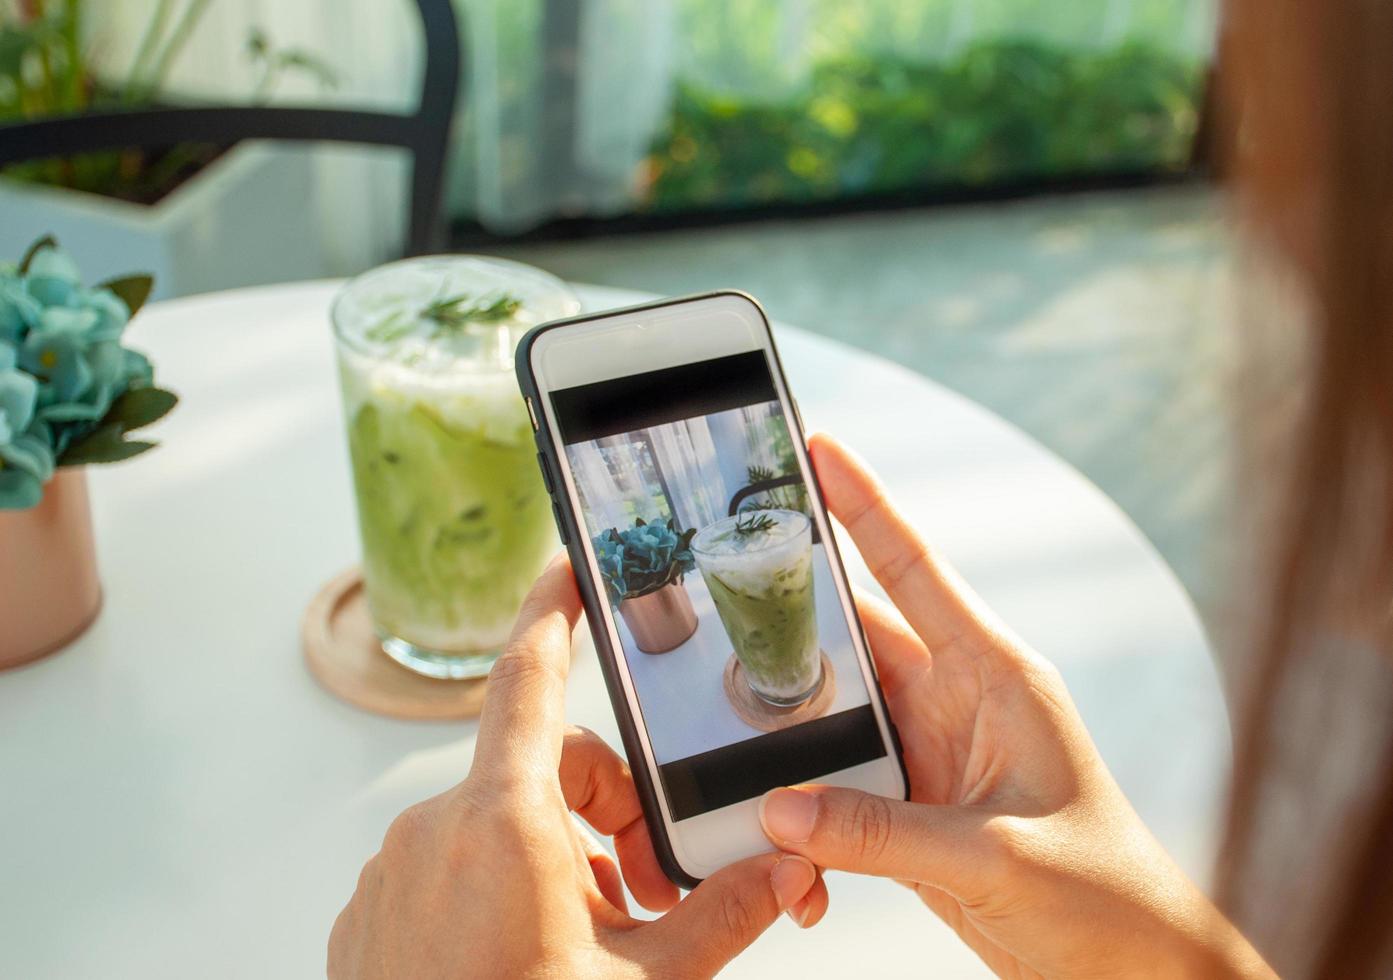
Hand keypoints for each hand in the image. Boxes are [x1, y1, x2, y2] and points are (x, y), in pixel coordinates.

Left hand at [329, 556, 828, 979]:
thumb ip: (723, 915)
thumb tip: (789, 869)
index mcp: (505, 823)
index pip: (531, 676)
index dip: (554, 611)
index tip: (570, 566)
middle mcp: (436, 832)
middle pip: (539, 767)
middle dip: (607, 809)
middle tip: (652, 888)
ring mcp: (392, 877)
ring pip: (495, 825)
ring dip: (558, 857)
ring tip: (598, 938)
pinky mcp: (370, 920)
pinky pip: (446, 868)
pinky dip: (499, 887)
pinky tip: (532, 956)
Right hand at [757, 434, 1272, 979]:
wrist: (1126, 965)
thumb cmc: (1100, 891)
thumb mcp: (991, 855)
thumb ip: (880, 832)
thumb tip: (780, 810)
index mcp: (994, 676)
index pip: (914, 572)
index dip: (863, 506)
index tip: (817, 449)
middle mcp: (957, 702)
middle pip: (855, 642)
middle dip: (791, 625)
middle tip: (724, 596)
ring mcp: (930, 753)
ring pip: (836, 717)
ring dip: (791, 737)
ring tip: (735, 741)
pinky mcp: (910, 806)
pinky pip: (838, 787)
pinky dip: (806, 811)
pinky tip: (787, 840)